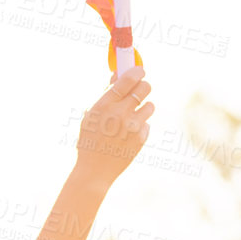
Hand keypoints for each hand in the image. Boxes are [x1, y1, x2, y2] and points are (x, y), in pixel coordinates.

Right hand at [73, 66, 152, 187]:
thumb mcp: (91, 114)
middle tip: (141, 88)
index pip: (127, 80)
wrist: (95, 170)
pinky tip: (128, 135)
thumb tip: (117, 73)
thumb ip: (105, 94)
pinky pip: (146, 124)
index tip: (140, 69)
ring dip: (144, 107)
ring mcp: (133, 126)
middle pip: (145, 88)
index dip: (136, 71)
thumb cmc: (90, 139)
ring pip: (150, 106)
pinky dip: (140, 126)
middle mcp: (120, 114)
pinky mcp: (141, 138)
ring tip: (132, 116)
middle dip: (144, 86)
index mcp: (104, 105)